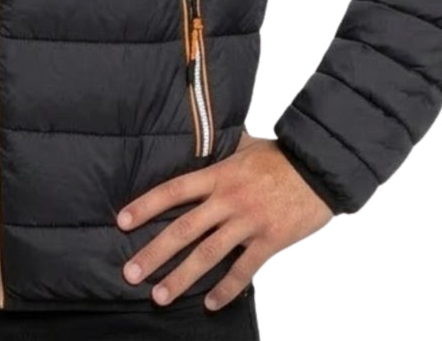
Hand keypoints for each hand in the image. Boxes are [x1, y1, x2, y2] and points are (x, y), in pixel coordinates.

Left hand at [115, 129, 332, 310]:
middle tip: (131, 272)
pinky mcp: (270, 241)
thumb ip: (223, 148)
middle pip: (184, 229)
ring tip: (160, 295)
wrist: (319, 168)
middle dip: (155, 252)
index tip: (122, 221)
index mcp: (219, 175)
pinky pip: (244, 270)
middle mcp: (228, 200)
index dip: (146, 206)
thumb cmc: (282, 155)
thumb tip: (205, 137)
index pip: (174, 190)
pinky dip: (226, 289)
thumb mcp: (246, 145)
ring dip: (182, 277)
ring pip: (208, 254)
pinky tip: (210, 304)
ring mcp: (248, 222)